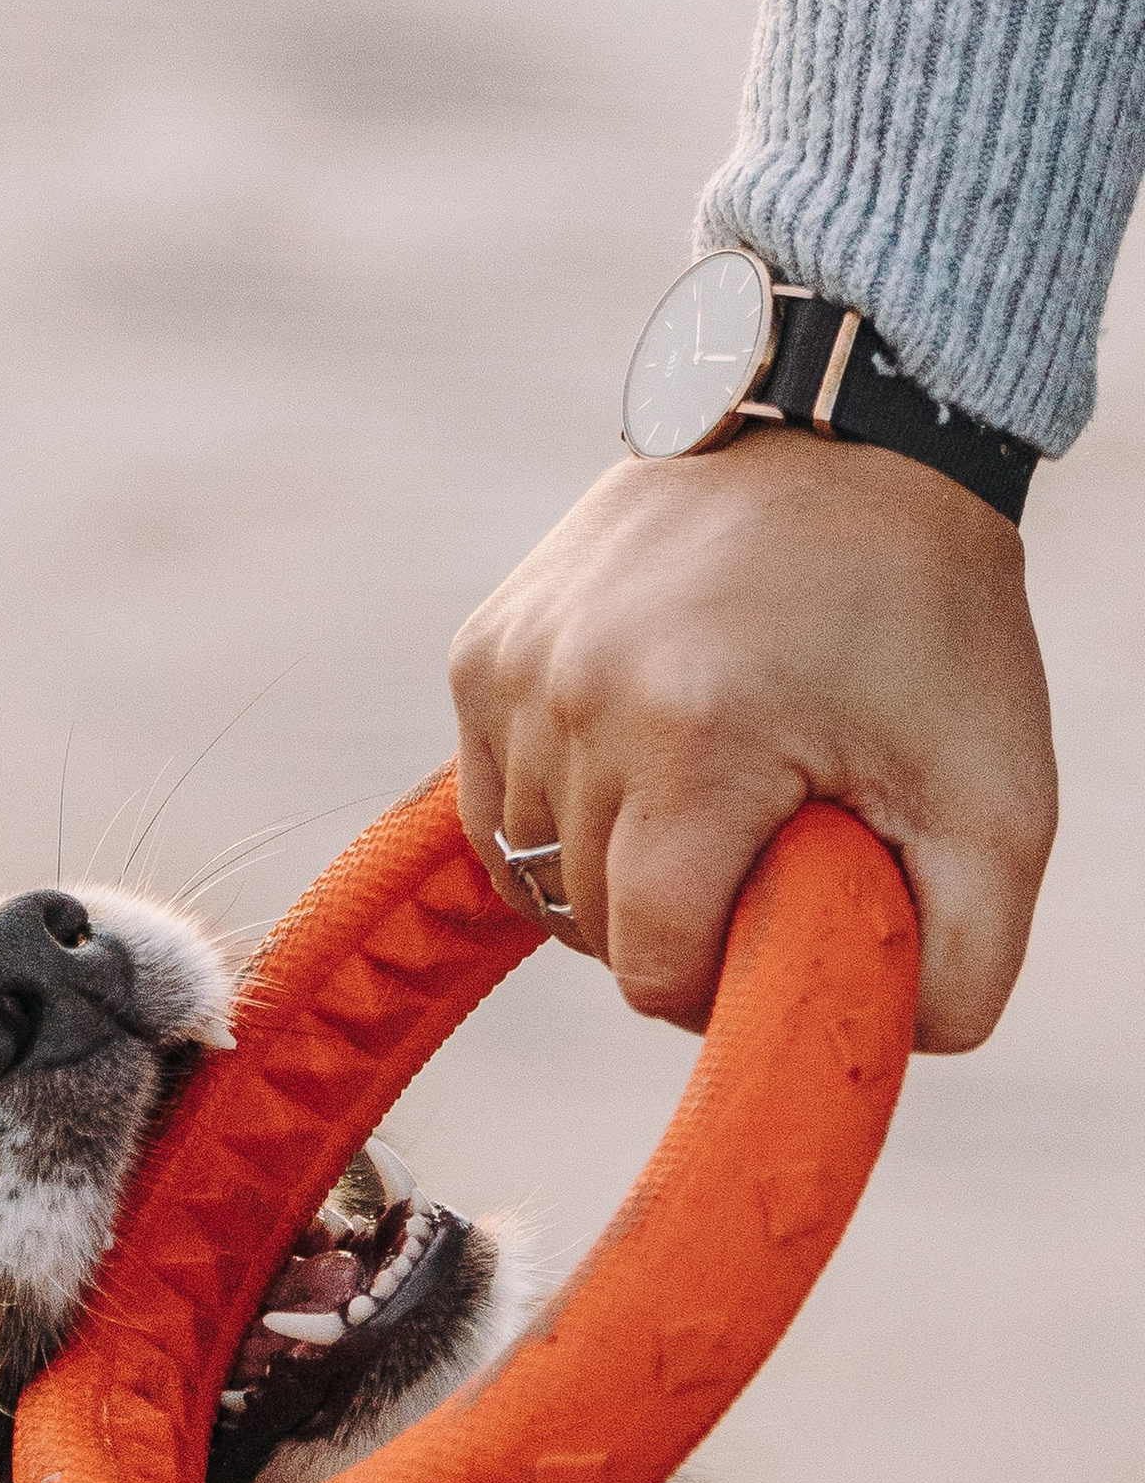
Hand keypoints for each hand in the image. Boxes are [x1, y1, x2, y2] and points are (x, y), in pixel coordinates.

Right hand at [449, 432, 1055, 1052]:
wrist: (848, 429)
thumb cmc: (928, 620)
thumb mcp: (999, 797)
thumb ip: (965, 961)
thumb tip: (885, 1053)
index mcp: (697, 737)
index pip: (650, 960)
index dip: (716, 982)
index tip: (780, 929)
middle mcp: (580, 696)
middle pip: (588, 922)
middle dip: (672, 919)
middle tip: (761, 846)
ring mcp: (518, 665)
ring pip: (530, 868)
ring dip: (610, 868)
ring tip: (703, 798)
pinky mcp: (484, 645)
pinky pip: (493, 799)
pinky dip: (559, 812)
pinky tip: (638, 763)